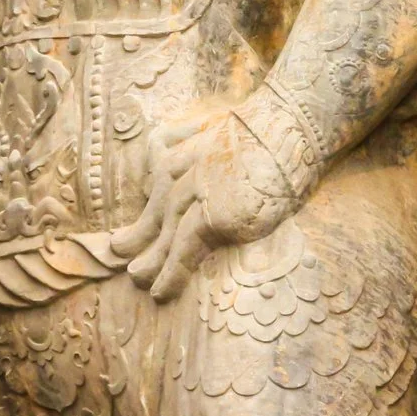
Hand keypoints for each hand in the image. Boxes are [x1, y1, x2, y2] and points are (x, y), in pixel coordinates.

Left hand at [110, 103, 308, 300]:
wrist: (296, 123)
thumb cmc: (288, 128)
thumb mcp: (251, 127)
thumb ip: (237, 144)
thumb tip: (247, 166)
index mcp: (200, 137)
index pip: (164, 161)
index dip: (153, 186)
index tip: (148, 201)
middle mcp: (192, 160)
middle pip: (160, 197)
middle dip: (142, 225)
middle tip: (120, 247)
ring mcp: (199, 185)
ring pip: (167, 225)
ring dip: (152, 255)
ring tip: (136, 278)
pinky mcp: (212, 211)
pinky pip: (185, 248)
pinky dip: (172, 271)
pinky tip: (160, 292)